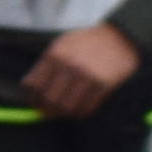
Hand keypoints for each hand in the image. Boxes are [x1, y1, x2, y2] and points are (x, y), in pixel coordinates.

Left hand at [19, 24, 145, 117]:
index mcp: (55, 54)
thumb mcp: (63, 44)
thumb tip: (29, 89)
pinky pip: (86, 108)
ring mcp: (87, 76)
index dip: (31, 98)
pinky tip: (80, 108)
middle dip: (46, 109)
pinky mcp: (103, 85)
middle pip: (48, 100)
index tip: (33, 103)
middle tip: (47, 113)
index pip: (33, 85)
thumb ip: (47, 64)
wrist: (121, 38)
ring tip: (64, 111)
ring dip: (63, 113)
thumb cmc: (88, 42)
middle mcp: (69, 65)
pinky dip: (80, 112)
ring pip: (66, 108)